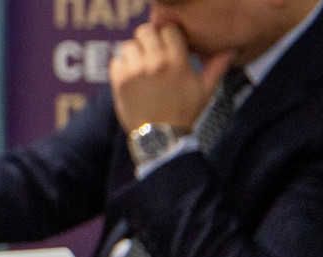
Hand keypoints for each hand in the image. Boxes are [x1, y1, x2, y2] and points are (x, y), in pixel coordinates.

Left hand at [109, 22, 233, 132]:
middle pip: (145, 32)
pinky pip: (115, 62)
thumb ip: (217, 67)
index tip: (166, 44)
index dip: (166, 35)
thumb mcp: (205, 90)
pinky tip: (130, 77)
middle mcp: (156, 63)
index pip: (168, 29)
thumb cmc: (184, 113)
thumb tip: (231, 51)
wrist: (161, 137)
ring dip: (133, 54)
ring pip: (128, 46)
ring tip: (139, 66)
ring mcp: (136, 72)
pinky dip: (120, 67)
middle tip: (150, 52)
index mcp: (177, 61)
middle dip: (147, 39)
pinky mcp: (121, 83)